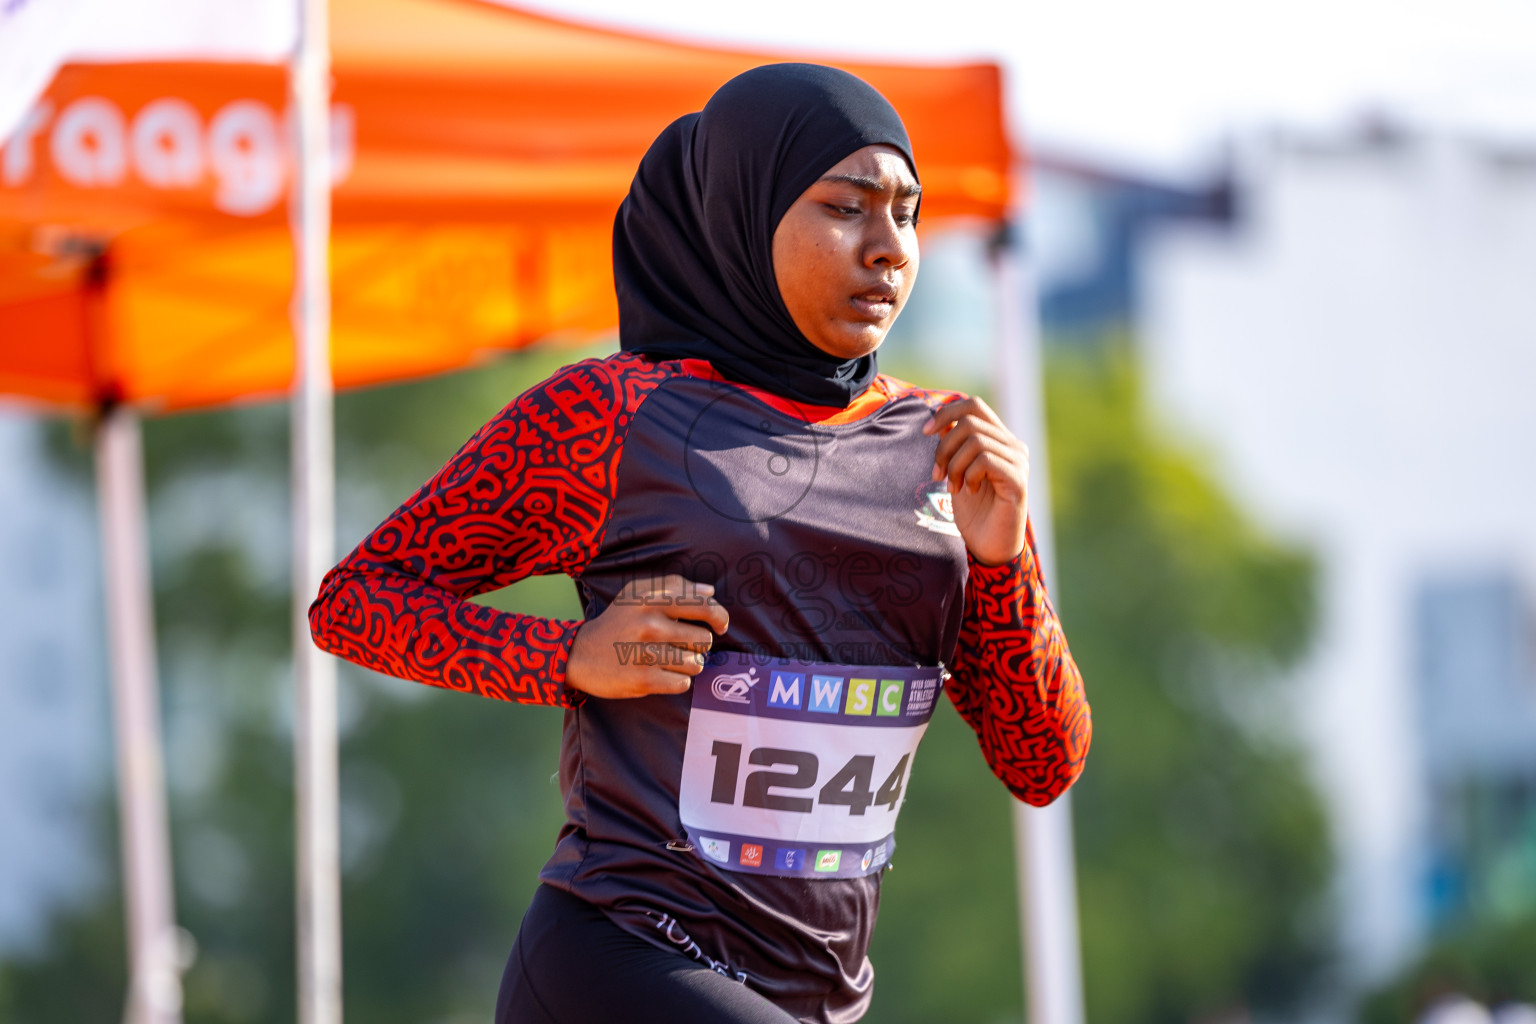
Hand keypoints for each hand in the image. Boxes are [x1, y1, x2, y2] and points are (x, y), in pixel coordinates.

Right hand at [565, 574, 729, 697]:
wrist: (580, 654)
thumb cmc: (616, 622)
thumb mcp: (637, 594)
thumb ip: (674, 587)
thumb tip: (710, 592)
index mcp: (650, 600)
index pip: (702, 606)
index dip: (719, 616)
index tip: (720, 625)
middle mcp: (649, 625)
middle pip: (704, 639)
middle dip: (698, 645)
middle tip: (680, 644)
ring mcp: (646, 654)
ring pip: (696, 664)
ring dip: (688, 664)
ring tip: (670, 660)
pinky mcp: (643, 680)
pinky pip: (683, 683)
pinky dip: (677, 681)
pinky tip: (662, 673)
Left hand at [923, 397, 1028, 565]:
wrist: (989, 546)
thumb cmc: (974, 512)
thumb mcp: (957, 472)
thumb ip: (953, 446)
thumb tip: (938, 422)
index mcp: (999, 440)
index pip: (974, 406)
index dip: (946, 412)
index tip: (924, 432)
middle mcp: (1013, 446)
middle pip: (970, 422)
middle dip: (944, 447)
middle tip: (937, 474)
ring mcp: (1019, 461)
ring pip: (976, 441)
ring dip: (955, 465)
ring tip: (954, 487)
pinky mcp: (1018, 480)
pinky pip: (985, 460)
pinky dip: (969, 475)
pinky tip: (969, 492)